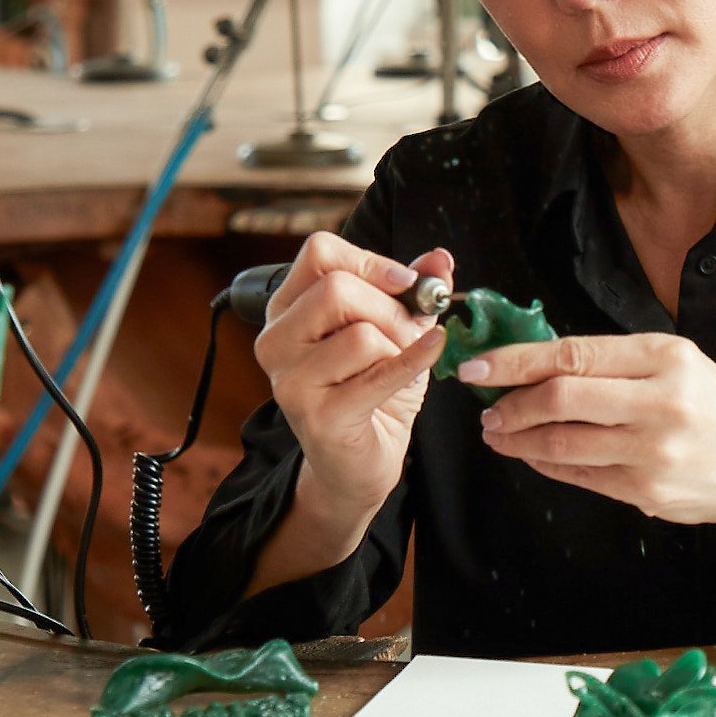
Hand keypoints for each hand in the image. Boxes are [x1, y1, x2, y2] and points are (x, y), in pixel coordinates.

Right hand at [253, 231, 453, 517]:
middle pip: (337, 290)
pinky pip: (377, 373)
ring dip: (398, 348)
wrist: (359, 463)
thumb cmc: (370, 390)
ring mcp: (290, 380)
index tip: (406, 282)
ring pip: (360, 335)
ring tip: (400, 366)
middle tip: (411, 332)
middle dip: (391, 309)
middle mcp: (276, 340)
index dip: (370, 261)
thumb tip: (439, 258)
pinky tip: (434, 350)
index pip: (319, 253)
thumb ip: (411, 292)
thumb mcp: (393, 332)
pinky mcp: (316, 415)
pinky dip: (413, 360)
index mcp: (286, 309)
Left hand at [465, 334, 715, 524]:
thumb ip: (611, 361)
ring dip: (517, 439)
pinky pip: (578, 475)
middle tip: (487, 408)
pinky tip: (531, 453)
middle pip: (560, 399)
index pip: (572, 355)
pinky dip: (545, 463)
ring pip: (562, 443)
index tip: (478, 368)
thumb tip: (534, 364)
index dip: (515, 362)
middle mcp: (659, 402)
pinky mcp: (646, 492)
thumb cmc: (711, 404)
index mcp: (665, 358)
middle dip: (510, 404)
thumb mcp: (674, 361)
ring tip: (498, 433)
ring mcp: (652, 452)